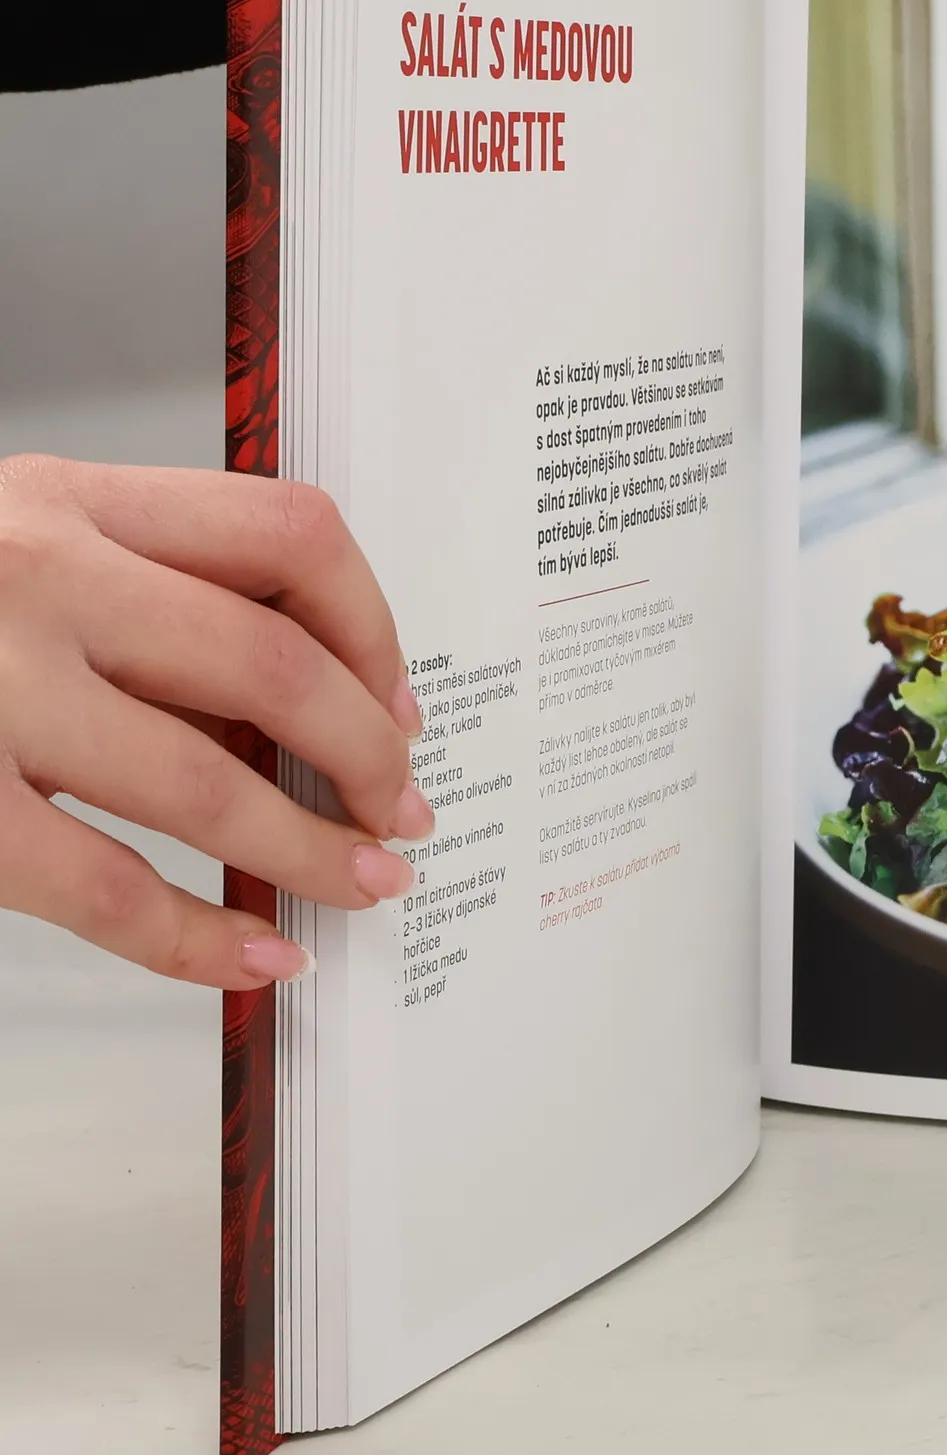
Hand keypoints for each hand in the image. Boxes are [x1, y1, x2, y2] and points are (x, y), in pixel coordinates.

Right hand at [0, 455, 430, 989]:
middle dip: (366, 753)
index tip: (399, 698)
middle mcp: (35, 575)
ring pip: (202, 781)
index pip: (289, 534)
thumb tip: (307, 702)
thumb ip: (142, 594)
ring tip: (361, 884)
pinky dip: (194, 936)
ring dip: (305, 849)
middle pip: (273, 662)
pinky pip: (99, 886)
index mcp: (70, 497)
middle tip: (400, 811)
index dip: (373, 626)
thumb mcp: (18, 545)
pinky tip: (253, 957)